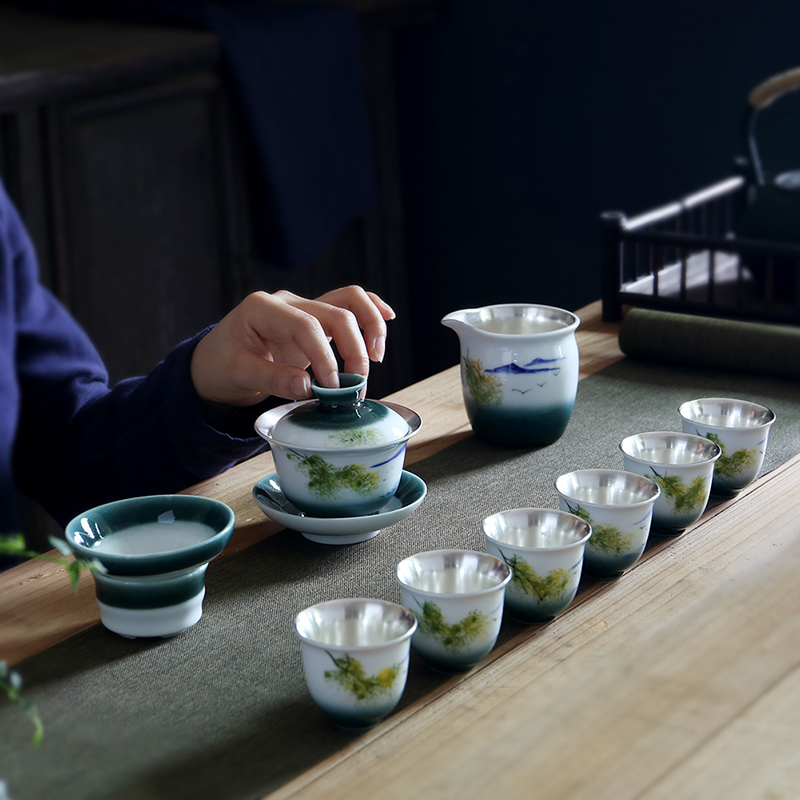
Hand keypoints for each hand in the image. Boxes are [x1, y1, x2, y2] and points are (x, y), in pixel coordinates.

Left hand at [190, 285, 394, 406]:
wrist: (216, 363)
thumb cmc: (222, 367)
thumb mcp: (238, 375)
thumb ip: (273, 379)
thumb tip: (307, 386)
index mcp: (262, 308)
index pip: (306, 326)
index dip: (326, 356)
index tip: (332, 387)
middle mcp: (287, 302)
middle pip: (335, 312)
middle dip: (353, 349)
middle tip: (355, 388)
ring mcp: (303, 308)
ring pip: (349, 300)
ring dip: (369, 327)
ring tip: (376, 359)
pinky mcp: (316, 320)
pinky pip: (348, 305)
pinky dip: (370, 310)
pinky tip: (388, 318)